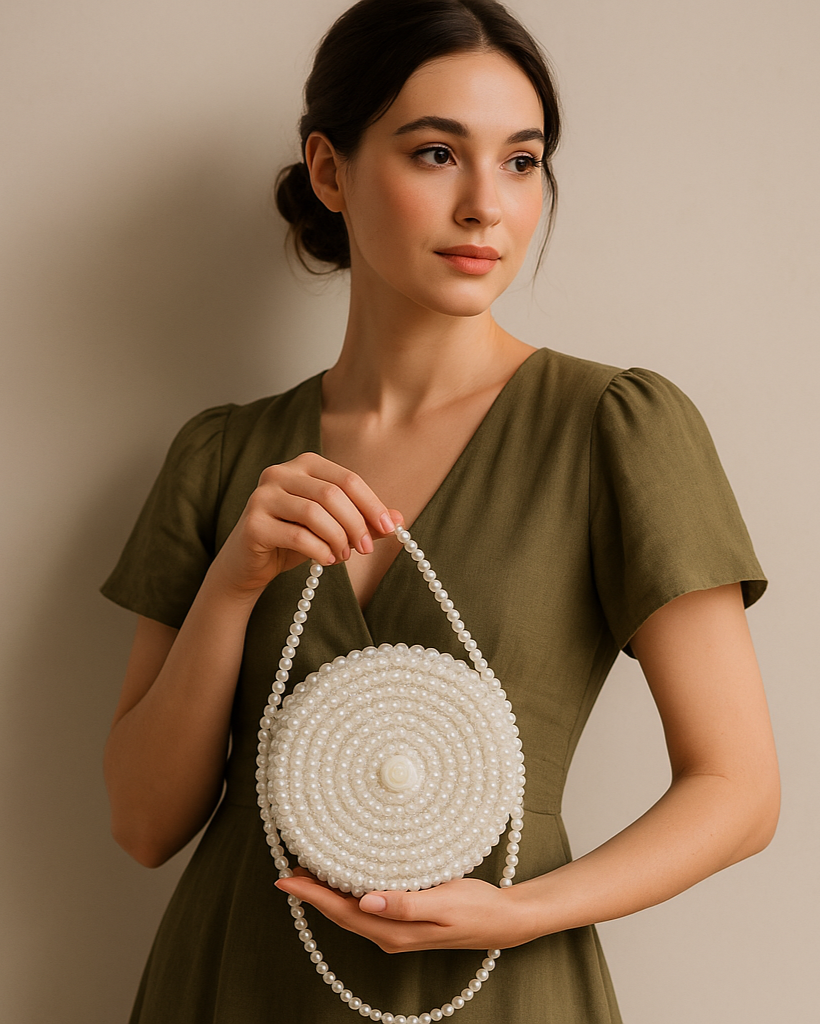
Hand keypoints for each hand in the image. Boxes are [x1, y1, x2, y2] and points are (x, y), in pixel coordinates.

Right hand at [207, 452, 401, 597]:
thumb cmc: (294, 539)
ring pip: (315, 513)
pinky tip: (326, 559)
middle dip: (356, 524)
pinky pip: (298, 536)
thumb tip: (399, 520)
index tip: (390, 529)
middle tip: (366, 549)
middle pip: (332, 494)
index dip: (372, 504)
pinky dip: (320, 550)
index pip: (347, 479)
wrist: (249, 563)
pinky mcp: (253, 523)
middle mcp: (280, 472)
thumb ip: (363, 521)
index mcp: (304, 464)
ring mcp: (262, 496)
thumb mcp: (333, 527)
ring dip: (338, 538)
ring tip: (343, 555)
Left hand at [275, 869, 535, 952]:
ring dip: (328, 893)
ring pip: (351, 912)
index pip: (342, 911)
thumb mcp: (443, 902)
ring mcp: (396, 932)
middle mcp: (390, 936)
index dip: (311, 895)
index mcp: (394, 932)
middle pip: (340, 913)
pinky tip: (346, 880)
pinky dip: (348, 894)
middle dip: (313, 893)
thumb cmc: (477, 908)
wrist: (503, 921)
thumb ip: (404, 904)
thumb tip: (365, 902)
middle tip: (290, 868)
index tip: (286, 879)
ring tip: (309, 871)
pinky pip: (366, 910)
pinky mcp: (404, 923)